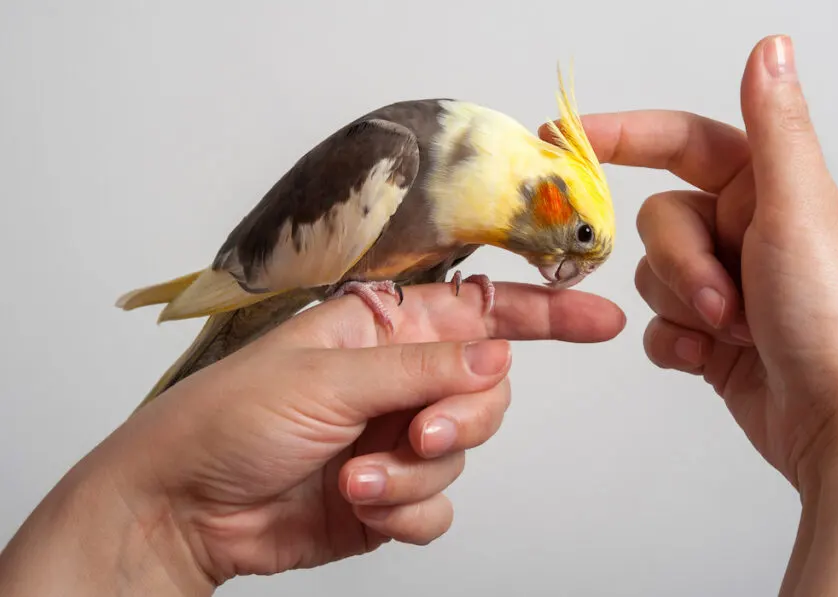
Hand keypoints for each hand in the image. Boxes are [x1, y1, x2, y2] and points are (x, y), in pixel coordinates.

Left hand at [0, 282, 623, 593]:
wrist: (185, 508)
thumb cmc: (228, 420)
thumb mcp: (328, 379)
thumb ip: (421, 368)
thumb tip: (497, 358)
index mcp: (382, 328)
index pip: (479, 310)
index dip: (543, 311)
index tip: (598, 317)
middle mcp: (398, 378)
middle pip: (486, 388)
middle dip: (464, 414)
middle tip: (420, 429)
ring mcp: (397, 437)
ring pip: (464, 449)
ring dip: (418, 468)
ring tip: (360, 476)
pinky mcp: (391, 495)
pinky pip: (440, 502)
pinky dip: (408, 508)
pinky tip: (361, 503)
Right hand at [542, 35, 837, 595]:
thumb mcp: (802, 211)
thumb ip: (775, 129)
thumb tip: (770, 48)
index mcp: (770, 189)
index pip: (683, 140)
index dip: (625, 135)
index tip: (568, 137)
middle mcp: (745, 231)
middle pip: (660, 220)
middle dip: (681, 264)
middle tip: (723, 301)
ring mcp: (726, 286)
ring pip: (652, 275)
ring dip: (683, 307)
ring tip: (731, 332)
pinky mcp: (711, 336)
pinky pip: (657, 326)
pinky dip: (677, 344)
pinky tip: (711, 359)